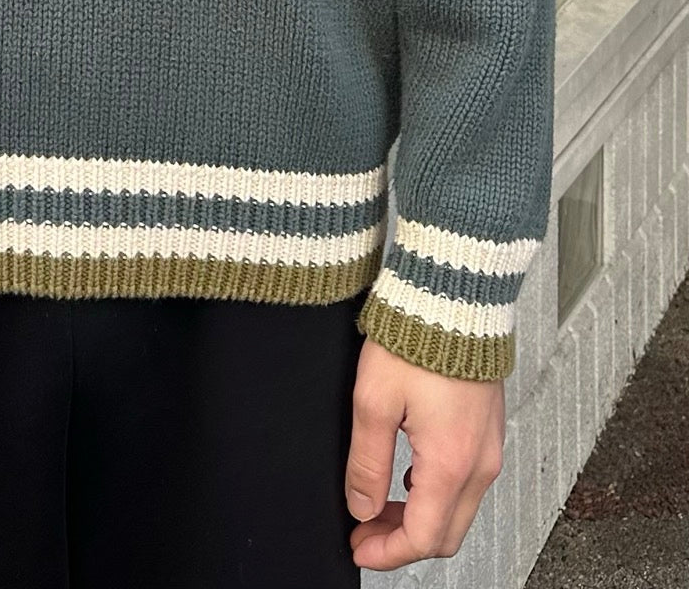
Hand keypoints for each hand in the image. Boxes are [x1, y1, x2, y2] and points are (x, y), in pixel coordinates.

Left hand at [345, 336, 504, 570]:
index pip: (424, 538)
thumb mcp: (373, 401)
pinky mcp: (490, 429)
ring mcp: (490, 446)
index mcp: (451, 462)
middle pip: (447, 533)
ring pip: (459, 509)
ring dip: (421, 517)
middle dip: (403, 541)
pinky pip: (468, 481)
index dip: (387, 553)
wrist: (452, 296)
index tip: (359, 548)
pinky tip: (408, 475)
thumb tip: (361, 506)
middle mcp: (480, 462)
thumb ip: (367, 462)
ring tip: (380, 503)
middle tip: (366, 531)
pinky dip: (437, 493)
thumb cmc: (416, 338)